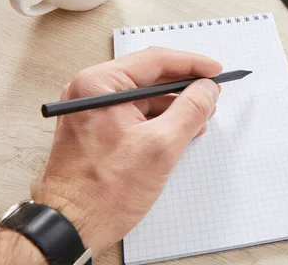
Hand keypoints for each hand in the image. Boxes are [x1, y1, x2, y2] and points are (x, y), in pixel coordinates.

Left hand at [32, 47, 221, 256]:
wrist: (72, 227)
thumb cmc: (103, 192)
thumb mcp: (160, 146)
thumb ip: (190, 110)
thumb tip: (207, 89)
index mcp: (98, 84)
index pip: (154, 60)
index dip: (191, 64)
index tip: (215, 70)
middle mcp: (90, 92)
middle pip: (149, 77)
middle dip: (184, 86)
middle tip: (212, 93)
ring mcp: (92, 110)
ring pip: (144, 97)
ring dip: (174, 105)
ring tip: (201, 116)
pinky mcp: (98, 129)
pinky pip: (135, 114)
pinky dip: (160, 120)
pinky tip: (181, 129)